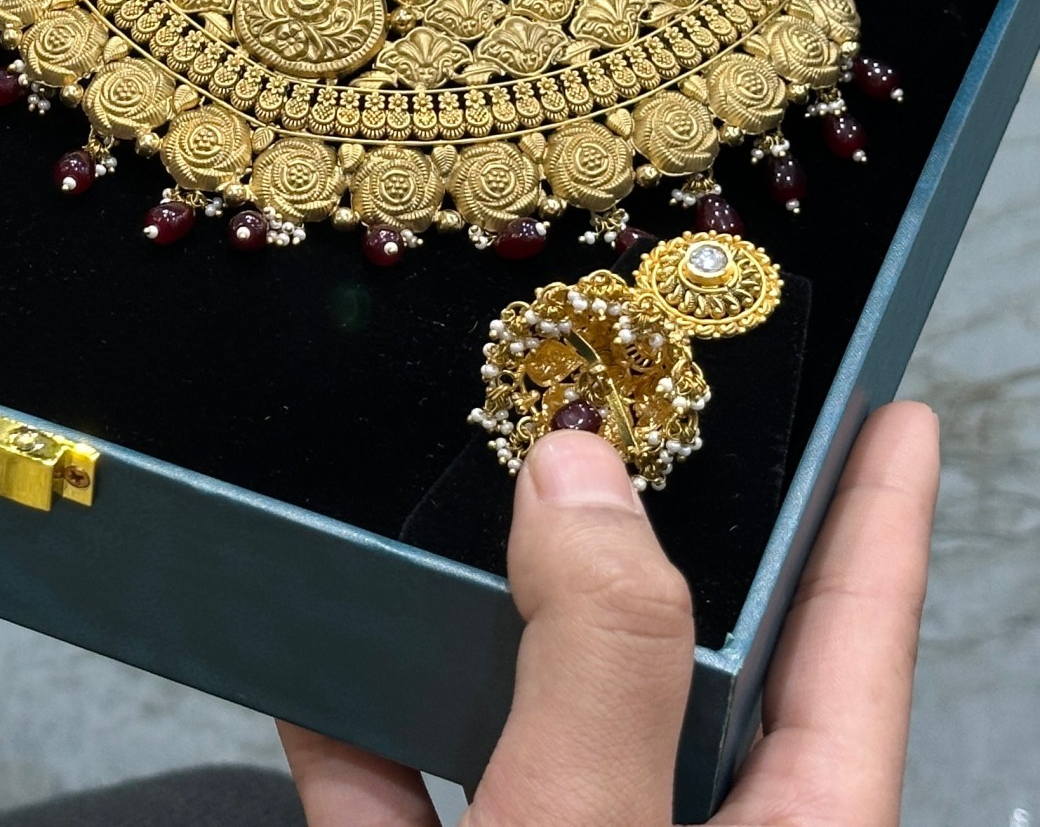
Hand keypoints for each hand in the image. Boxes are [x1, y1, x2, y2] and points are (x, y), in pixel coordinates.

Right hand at [280, 401, 939, 825]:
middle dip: (634, 533)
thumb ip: (600, 656)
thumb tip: (578, 467)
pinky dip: (350, 738)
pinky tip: (304, 665)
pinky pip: (399, 800)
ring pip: (530, 724)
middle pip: (677, 661)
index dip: (872, 516)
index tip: (885, 404)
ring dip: (469, 626)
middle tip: (611, 403)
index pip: (851, 645)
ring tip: (451, 502)